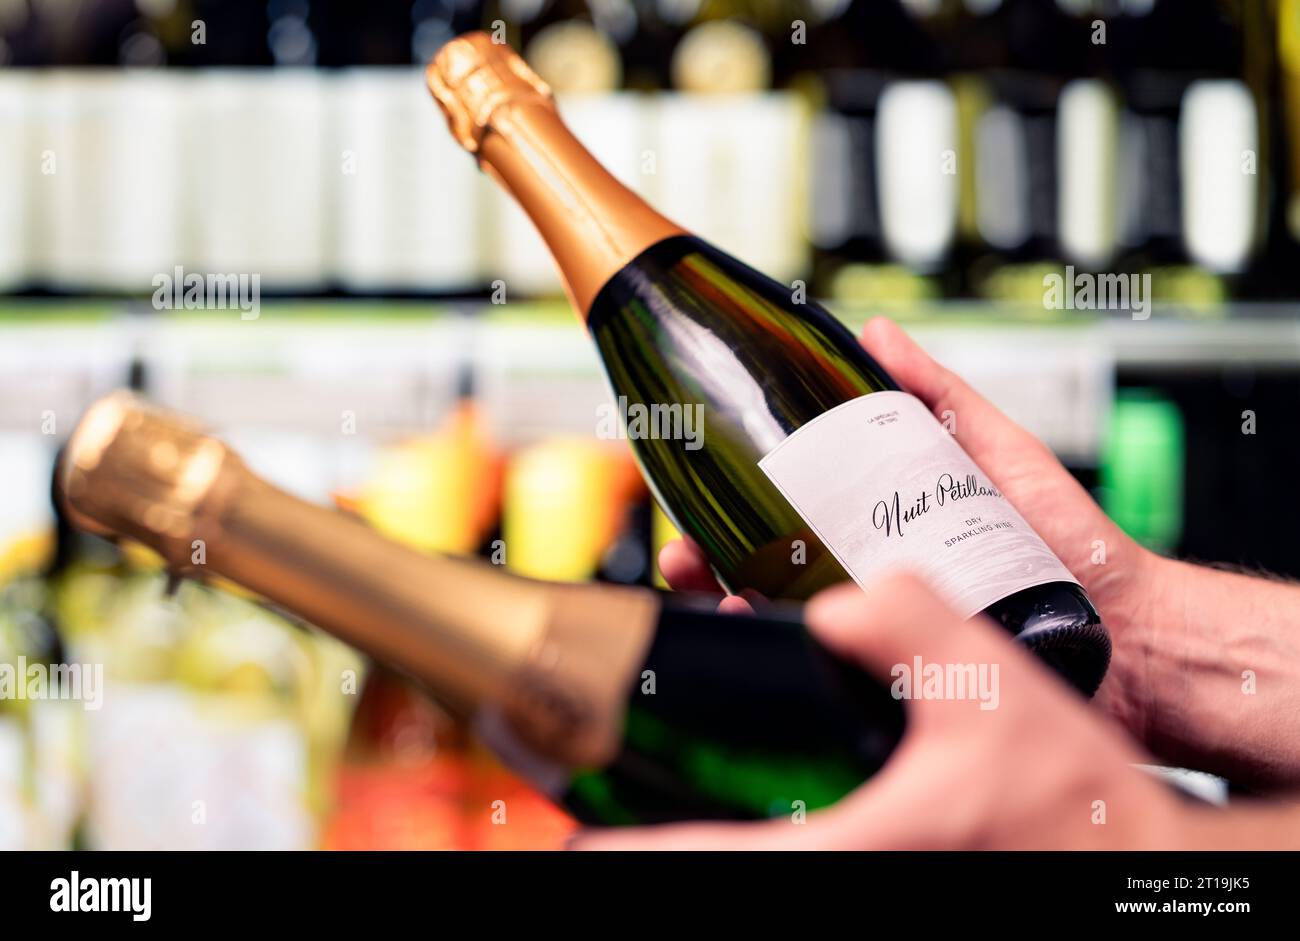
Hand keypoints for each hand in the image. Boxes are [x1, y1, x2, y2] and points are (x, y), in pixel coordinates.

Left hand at [573, 574, 1208, 849]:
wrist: (1124, 846)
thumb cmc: (1072, 799)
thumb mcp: (991, 689)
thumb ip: (911, 624)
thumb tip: (839, 601)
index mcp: (849, 842)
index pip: (709, 856)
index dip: (632, 852)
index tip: (577, 839)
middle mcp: (844, 863)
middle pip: (719, 841)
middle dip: (668, 795)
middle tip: (633, 741)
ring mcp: (863, 865)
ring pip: (760, 832)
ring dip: (715, 784)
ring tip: (700, 707)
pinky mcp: (885, 855)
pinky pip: (799, 831)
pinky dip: (765, 800)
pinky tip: (775, 752)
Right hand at [661, 316, 1161, 745]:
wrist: (1127, 628)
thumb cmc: (1065, 540)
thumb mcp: (996, 448)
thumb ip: (938, 394)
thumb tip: (875, 329)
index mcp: (880, 528)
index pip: (789, 514)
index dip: (736, 504)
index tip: (698, 489)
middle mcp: (870, 582)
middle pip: (769, 571)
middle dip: (711, 560)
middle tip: (681, 550)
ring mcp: (883, 634)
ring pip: (784, 623)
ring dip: (729, 605)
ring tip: (703, 586)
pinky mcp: (898, 680)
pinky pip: (828, 670)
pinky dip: (783, 656)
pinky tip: (758, 634)